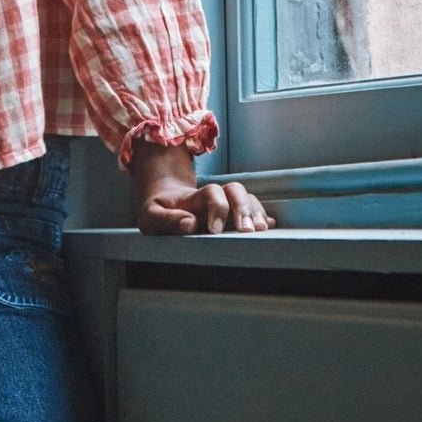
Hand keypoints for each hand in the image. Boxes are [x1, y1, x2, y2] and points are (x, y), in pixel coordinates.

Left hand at [128, 139, 275, 235]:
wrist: (162, 201)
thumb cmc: (157, 211)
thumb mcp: (151, 216)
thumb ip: (167, 220)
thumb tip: (190, 224)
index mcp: (193, 198)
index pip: (212, 193)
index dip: (218, 208)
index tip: (214, 231)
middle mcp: (212, 198)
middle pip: (235, 190)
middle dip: (244, 208)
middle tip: (247, 230)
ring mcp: (224, 205)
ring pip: (246, 198)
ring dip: (256, 212)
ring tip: (261, 229)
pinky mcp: (230, 215)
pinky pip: (251, 210)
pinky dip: (262, 216)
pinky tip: (270, 224)